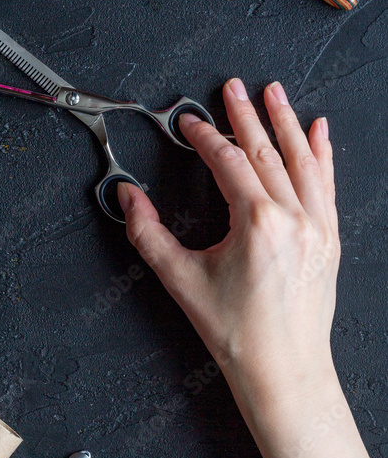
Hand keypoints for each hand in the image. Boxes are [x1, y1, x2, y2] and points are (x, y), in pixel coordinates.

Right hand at [118, 79, 340, 407]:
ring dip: (286, 122)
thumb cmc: (237, 333)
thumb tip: (128, 198)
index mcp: (257, 223)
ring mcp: (317, 227)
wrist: (284, 372)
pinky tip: (319, 132)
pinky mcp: (329, 240)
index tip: (189, 123)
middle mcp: (293, 218)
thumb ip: (148, 234)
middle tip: (233, 86)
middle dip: (247, 114)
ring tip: (275, 92)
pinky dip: (322, 155)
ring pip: (301, 160)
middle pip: (266, 150)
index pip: (228, 161)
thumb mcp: (181, 281)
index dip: (205, 136)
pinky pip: (327, 185)